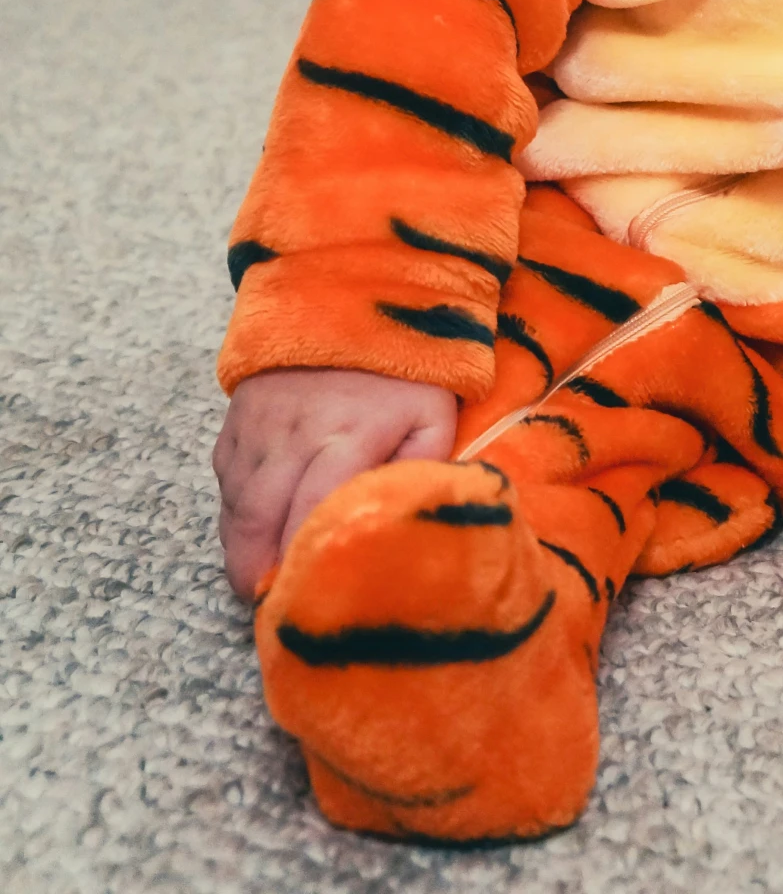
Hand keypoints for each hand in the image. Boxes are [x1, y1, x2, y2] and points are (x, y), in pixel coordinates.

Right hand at [212, 366, 458, 598]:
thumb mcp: (433, 416)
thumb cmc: (404, 370)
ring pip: (235, 505)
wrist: (355, 298)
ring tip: (258, 581)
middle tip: (269, 608)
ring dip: (242, 548)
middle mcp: (292, 434)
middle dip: (256, 573)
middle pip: (258, 521)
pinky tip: (253, 532)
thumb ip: (425, 470)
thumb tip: (406, 524)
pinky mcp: (237, 419)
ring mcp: (258, 426)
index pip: (311, 514)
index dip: (301, 562)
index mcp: (345, 436)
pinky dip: (235, 513)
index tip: (303, 601)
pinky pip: (225, 478)